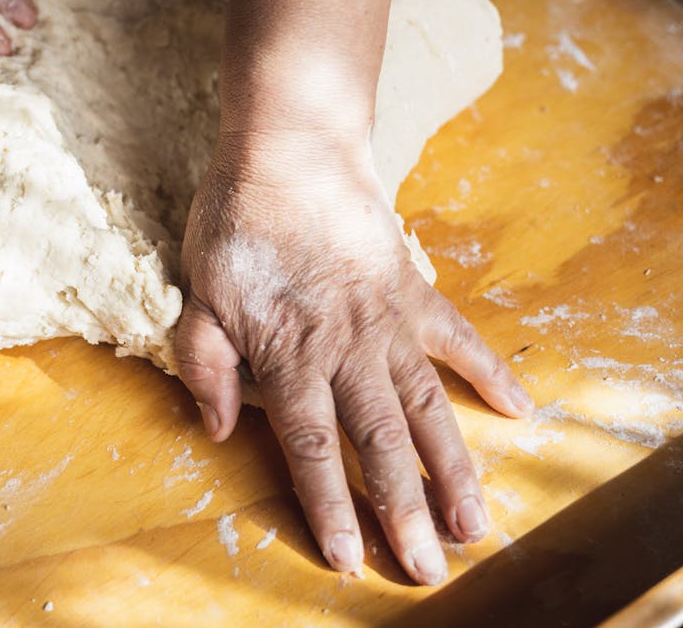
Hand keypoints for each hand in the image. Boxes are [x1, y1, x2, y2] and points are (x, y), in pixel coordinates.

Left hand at [174, 131, 533, 584]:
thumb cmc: (237, 223)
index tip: (347, 558)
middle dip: (404, 511)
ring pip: (426, 407)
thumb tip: (218, 428)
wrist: (290, 151)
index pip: (310, 447)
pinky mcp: (414, 290)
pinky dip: (490, 373)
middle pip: (378, 442)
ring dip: (452, 468)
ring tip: (475, 523)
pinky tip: (520, 410)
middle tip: (428, 567)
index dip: (329, 506)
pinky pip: (459, 337)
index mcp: (290, 354)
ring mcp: (388, 320)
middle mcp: (346, 348)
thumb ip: (206, 363)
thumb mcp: (198, 293)